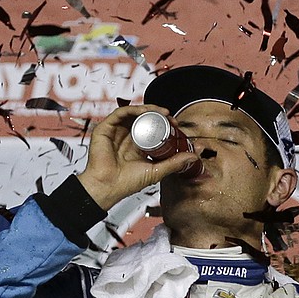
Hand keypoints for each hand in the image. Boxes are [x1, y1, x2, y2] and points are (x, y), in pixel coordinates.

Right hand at [77, 105, 200, 209]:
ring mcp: (116, 132)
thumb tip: (193, 157)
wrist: (108, 187)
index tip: (176, 125)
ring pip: (134, 113)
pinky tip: (146, 111)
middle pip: (144, 119)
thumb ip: (174, 163)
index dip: (164, 125)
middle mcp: (126, 137)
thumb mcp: (156, 171)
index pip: (152, 129)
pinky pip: (121, 113)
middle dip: (159, 115)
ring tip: (162, 113)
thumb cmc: (126, 183)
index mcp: (137, 146)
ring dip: (149, 109)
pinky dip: (134, 109)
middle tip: (171, 118)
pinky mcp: (105, 128)